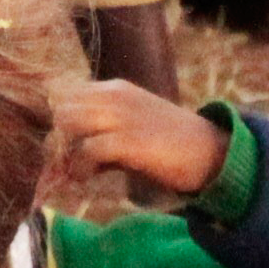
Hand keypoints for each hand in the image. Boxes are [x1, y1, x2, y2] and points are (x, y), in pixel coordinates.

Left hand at [52, 80, 225, 198]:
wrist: (210, 152)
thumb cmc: (168, 145)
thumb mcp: (131, 128)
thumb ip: (99, 135)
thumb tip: (64, 159)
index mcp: (115, 89)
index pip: (64, 93)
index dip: (58, 122)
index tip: (64, 146)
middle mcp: (115, 96)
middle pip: (60, 107)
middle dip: (58, 136)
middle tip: (67, 161)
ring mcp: (122, 116)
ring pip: (68, 121)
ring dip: (65, 150)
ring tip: (78, 170)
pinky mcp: (130, 141)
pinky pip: (88, 149)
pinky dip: (81, 167)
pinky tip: (88, 178)